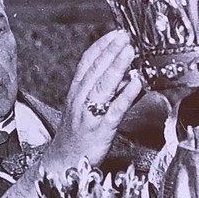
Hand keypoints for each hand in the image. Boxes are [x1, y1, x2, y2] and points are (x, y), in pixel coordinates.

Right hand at [49, 30, 142, 170]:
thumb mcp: (85, 108)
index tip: (115, 33)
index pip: (87, 62)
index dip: (101, 46)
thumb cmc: (76, 135)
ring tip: (130, 51)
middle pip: (95, 70)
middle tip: (125, 35)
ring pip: (103, 85)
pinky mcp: (100, 130)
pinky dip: (126, 95)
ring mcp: (89, 114)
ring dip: (117, 66)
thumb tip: (124, 74)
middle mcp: (80, 99)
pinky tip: (136, 83)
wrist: (62, 163)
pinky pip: (114, 109)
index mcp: (76, 92)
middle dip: (111, 50)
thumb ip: (102, 91)